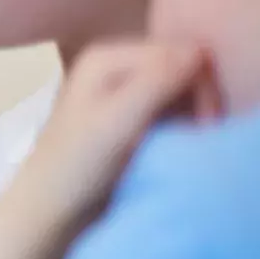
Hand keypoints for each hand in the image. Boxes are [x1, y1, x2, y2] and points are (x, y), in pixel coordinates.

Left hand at [13, 40, 212, 225]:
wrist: (53, 209)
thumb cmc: (77, 165)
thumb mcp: (118, 121)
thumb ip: (155, 83)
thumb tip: (198, 49)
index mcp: (107, 57)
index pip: (180, 51)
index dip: (200, 85)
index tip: (206, 125)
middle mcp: (116, 66)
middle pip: (184, 67)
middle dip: (201, 99)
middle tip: (205, 135)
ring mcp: (124, 91)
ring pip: (183, 90)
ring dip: (197, 114)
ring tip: (195, 142)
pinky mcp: (133, 118)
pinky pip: (175, 110)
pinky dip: (186, 124)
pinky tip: (184, 144)